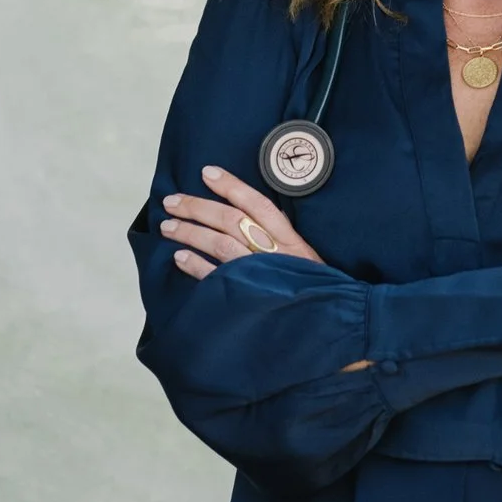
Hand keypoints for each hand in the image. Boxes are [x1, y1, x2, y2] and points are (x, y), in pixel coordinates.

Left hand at [161, 169, 366, 371]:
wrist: (333, 329)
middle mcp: (276, 253)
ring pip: (220, 244)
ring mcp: (261, 276)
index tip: (207, 173)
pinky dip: (197, 267)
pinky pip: (217, 279)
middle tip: (172, 201)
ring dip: (191, 233)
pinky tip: (179, 258)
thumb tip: (247, 221)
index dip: (232, 186)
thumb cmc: (316, 294)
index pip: (258, 204)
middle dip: (198, 207)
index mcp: (292, 241)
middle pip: (232, 220)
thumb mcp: (306, 261)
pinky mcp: (250, 298)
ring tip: (168, 226)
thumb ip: (281, 242)